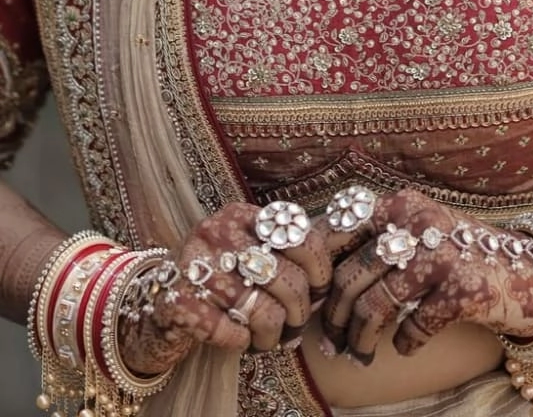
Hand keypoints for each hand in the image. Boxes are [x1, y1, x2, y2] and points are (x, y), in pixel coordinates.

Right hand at [119, 202, 332, 374]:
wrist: (159, 307)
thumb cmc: (223, 279)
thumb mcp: (255, 251)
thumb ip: (295, 248)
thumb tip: (349, 242)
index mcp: (242, 214)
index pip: (302, 237)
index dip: (320, 272)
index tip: (318, 292)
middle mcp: (217, 231)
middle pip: (286, 278)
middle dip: (298, 312)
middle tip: (293, 325)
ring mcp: (194, 264)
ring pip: (261, 310)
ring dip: (272, 335)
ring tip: (268, 339)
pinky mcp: (176, 301)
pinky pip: (228, 331)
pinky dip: (240, 343)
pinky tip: (238, 339)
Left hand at [319, 188, 532, 364]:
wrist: (532, 271)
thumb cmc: (461, 253)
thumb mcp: (419, 231)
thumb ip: (375, 242)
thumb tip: (319, 279)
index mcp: (400, 204)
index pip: (338, 231)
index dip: (316, 270)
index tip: (308, 300)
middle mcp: (418, 223)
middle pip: (351, 276)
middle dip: (332, 317)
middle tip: (329, 343)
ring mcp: (441, 256)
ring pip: (375, 305)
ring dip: (359, 339)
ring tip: (357, 354)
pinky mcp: (462, 291)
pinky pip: (413, 327)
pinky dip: (404, 344)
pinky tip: (405, 346)